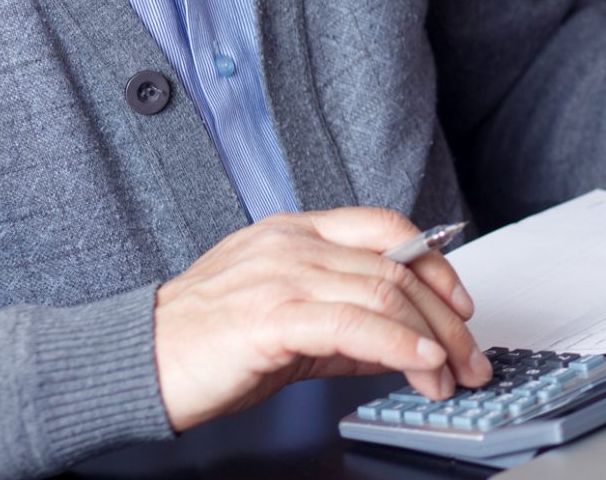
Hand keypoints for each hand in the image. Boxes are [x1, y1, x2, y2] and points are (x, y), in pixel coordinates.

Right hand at [151, 207, 489, 432]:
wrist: (135, 363)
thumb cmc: (202, 343)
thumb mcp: (288, 322)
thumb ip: (346, 325)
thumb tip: (405, 342)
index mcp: (296, 232)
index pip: (387, 229)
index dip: (436, 264)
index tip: (460, 306)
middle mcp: (294, 243)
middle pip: (397, 266)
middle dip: (447, 317)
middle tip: (470, 358)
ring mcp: (283, 274)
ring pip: (385, 291)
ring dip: (432, 339)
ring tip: (450, 376)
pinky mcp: (272, 315)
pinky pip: (354, 323)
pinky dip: (399, 344)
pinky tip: (420, 364)